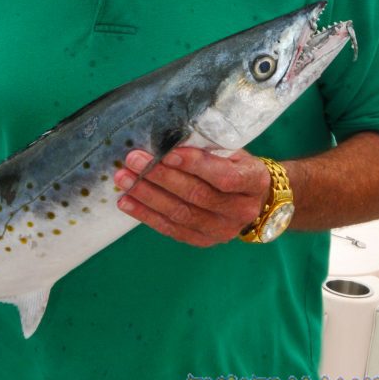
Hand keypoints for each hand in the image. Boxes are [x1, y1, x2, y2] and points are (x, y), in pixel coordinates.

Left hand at [113, 147, 270, 245]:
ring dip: (148, 196)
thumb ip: (207, 148)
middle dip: (162, 177)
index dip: (194, 165)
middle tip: (134, 161)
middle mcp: (242, 210)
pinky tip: (127, 202)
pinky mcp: (204, 241)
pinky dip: (147, 215)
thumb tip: (168, 138)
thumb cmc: (237, 164)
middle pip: (197, 195)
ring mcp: (223, 230)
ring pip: (181, 214)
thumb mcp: (232, 150)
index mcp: (254, 181)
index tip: (166, 152)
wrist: (254, 197)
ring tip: (124, 180)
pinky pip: (172, 229)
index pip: (223, 176)